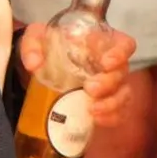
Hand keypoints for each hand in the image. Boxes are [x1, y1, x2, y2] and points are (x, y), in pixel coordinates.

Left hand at [17, 24, 136, 126]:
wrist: (43, 67)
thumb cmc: (46, 46)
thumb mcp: (35, 38)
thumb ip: (32, 45)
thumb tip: (34, 63)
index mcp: (99, 41)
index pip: (123, 43)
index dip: (121, 53)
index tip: (106, 63)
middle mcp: (109, 62)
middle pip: (122, 72)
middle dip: (109, 83)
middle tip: (90, 89)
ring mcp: (110, 84)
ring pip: (124, 94)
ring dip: (112, 104)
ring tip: (93, 110)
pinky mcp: (106, 102)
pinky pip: (119, 112)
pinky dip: (111, 117)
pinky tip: (96, 119)